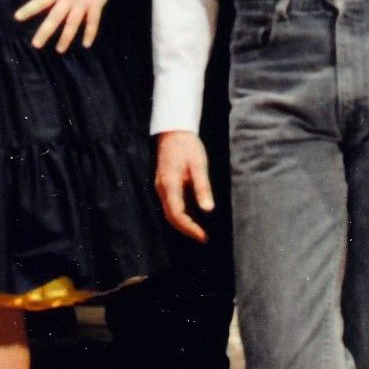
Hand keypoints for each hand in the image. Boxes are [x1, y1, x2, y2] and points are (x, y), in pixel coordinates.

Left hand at [13, 0, 113, 51]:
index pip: (41, 0)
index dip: (29, 8)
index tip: (17, 17)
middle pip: (54, 18)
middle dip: (45, 32)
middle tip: (36, 44)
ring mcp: (82, 3)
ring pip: (72, 24)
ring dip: (65, 38)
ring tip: (59, 50)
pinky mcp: (96, 5)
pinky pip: (93, 22)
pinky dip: (90, 34)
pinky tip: (86, 44)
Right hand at [155, 129, 213, 243]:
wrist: (173, 131)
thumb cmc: (187, 146)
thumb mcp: (199, 165)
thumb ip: (202, 187)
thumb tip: (208, 209)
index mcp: (169, 184)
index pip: (177, 214)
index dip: (190, 228)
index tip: (204, 237)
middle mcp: (161, 188)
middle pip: (170, 216)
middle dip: (186, 229)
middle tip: (203, 237)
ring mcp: (161, 186)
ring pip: (169, 211)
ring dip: (183, 223)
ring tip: (199, 231)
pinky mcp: (164, 184)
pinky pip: (170, 204)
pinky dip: (180, 214)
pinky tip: (192, 217)